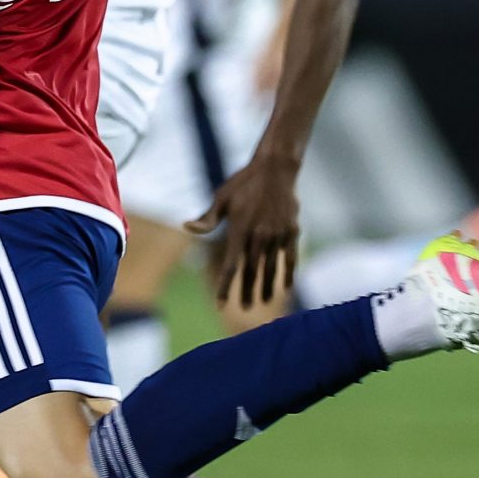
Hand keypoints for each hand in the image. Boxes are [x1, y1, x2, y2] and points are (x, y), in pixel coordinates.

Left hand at [187, 154, 302, 311]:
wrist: (275, 168)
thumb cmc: (244, 183)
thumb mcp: (221, 198)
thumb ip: (207, 219)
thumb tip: (186, 227)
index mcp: (240, 230)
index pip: (231, 266)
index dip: (225, 287)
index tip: (220, 304)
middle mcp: (259, 236)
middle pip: (251, 271)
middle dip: (246, 291)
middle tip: (244, 309)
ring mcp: (277, 235)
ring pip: (271, 268)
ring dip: (266, 287)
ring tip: (262, 301)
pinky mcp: (292, 232)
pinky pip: (290, 258)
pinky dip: (288, 274)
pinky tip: (285, 287)